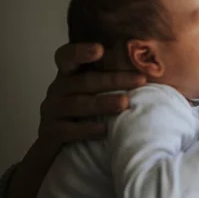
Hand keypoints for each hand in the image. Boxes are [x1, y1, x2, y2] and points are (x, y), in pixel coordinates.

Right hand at [6, 42, 146, 197]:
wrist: (58, 148)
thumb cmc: (86, 114)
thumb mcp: (94, 93)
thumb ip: (112, 79)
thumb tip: (148, 72)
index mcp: (68, 75)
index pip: (66, 56)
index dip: (80, 52)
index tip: (100, 49)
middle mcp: (57, 89)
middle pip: (84, 81)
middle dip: (114, 80)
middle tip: (140, 80)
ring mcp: (51, 111)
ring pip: (78, 104)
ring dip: (103, 103)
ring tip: (125, 103)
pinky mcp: (50, 133)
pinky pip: (68, 130)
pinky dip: (87, 129)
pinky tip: (104, 130)